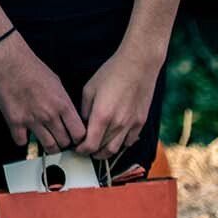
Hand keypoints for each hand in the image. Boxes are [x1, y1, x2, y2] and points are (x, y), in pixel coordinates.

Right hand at [0, 32, 85, 152]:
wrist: (10, 63)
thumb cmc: (33, 69)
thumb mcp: (57, 83)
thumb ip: (63, 102)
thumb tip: (67, 115)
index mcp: (63, 105)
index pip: (79, 133)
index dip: (79, 138)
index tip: (75, 137)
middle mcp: (50, 115)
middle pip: (65, 142)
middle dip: (64, 143)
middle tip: (60, 139)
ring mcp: (32, 120)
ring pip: (48, 147)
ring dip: (49, 146)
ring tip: (47, 140)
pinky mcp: (15, 122)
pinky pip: (22, 142)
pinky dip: (23, 140)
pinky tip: (24, 133)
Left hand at [78, 44, 160, 160]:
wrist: (138, 65)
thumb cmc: (112, 73)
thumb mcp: (89, 89)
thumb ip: (85, 109)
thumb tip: (84, 123)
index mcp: (102, 116)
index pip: (90, 145)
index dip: (81, 150)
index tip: (76, 148)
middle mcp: (117, 124)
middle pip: (102, 150)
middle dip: (91, 152)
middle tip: (85, 150)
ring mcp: (131, 124)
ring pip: (116, 149)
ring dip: (105, 152)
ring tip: (98, 149)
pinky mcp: (141, 122)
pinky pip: (130, 141)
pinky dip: (120, 144)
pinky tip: (114, 139)